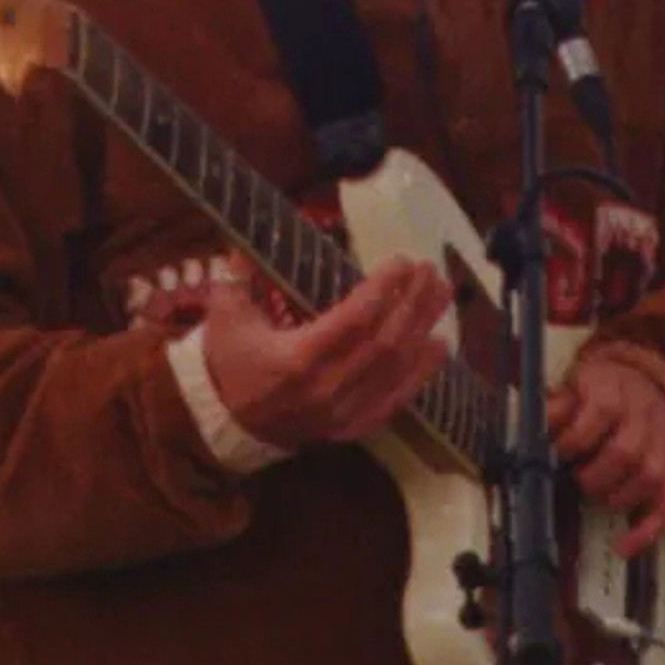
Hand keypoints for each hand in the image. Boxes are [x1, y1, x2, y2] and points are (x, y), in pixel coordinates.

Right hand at [201, 254, 452, 449]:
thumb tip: (257, 235)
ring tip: (442, 295)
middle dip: (413, 303)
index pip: (354, 320)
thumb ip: (243, 273)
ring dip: (424, 330)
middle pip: (384, 343)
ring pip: (396, 371)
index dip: (383, 289)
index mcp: (297, 359)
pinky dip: (421, 374)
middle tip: (429, 270)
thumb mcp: (227, 313)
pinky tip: (439, 346)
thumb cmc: (228, 360)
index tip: (401, 260)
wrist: (222, 423)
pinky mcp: (351, 430)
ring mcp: (342, 415)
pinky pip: (395, 401)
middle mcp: (326, 390)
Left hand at [547, 353, 664, 559]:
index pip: (601, 412)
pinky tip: (624, 546)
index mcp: (616, 391)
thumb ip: (556, 407)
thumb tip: (534, 427)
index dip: (573, 439)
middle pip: (626, 452)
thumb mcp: (576, 386)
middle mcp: (646, 415)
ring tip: (596, 495)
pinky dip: (647, 530)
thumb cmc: (603, 390)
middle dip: (595, 475)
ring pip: (650, 477)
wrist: (647, 384)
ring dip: (617, 497)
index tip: (556, 453)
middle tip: (577, 479)